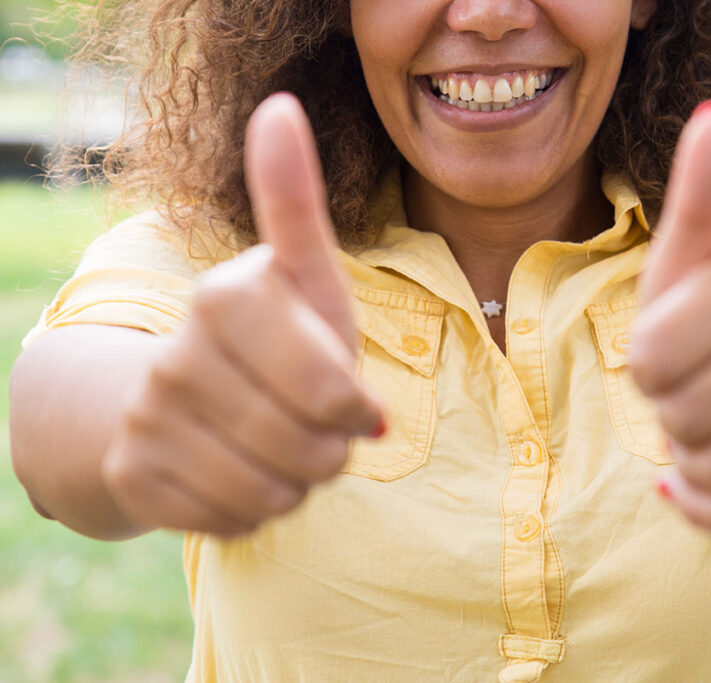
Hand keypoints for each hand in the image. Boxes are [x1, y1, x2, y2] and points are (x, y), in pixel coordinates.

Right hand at [102, 94, 383, 536]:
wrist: (183, 396)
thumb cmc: (275, 337)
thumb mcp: (303, 277)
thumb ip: (295, 203)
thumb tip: (280, 105)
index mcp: (227, 298)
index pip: (331, 389)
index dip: (353, 406)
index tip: (350, 396)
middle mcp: (176, 355)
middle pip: (310, 448)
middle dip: (331, 448)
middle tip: (312, 423)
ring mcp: (148, 418)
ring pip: (273, 491)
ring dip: (297, 480)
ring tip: (279, 445)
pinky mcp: (135, 476)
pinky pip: (234, 522)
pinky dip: (256, 509)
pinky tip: (241, 472)